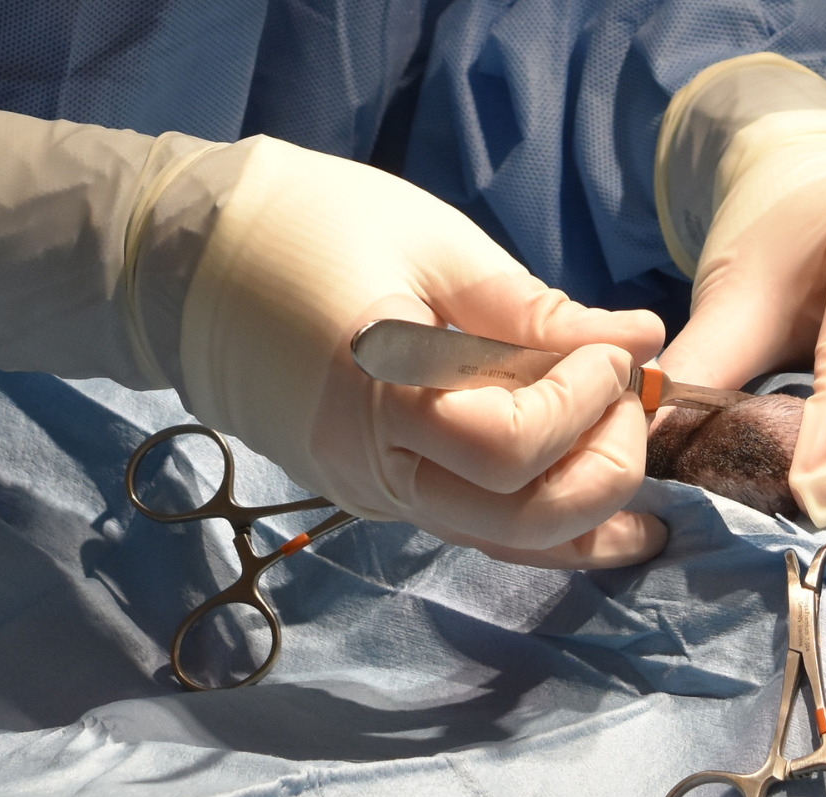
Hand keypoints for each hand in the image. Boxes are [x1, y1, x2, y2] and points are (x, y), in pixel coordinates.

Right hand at [162, 136, 668, 567]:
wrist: (187, 263)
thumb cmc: (305, 227)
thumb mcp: (431, 247)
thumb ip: (534, 311)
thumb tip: (638, 340)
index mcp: (375, 387)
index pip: (510, 442)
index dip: (584, 400)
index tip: (615, 346)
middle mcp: (368, 462)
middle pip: (516, 515)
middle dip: (603, 467)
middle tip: (627, 398)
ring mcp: (366, 490)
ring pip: (499, 539)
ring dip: (586, 506)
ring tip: (633, 450)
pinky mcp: (371, 493)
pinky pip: (472, 529)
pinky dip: (546, 528)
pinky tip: (607, 523)